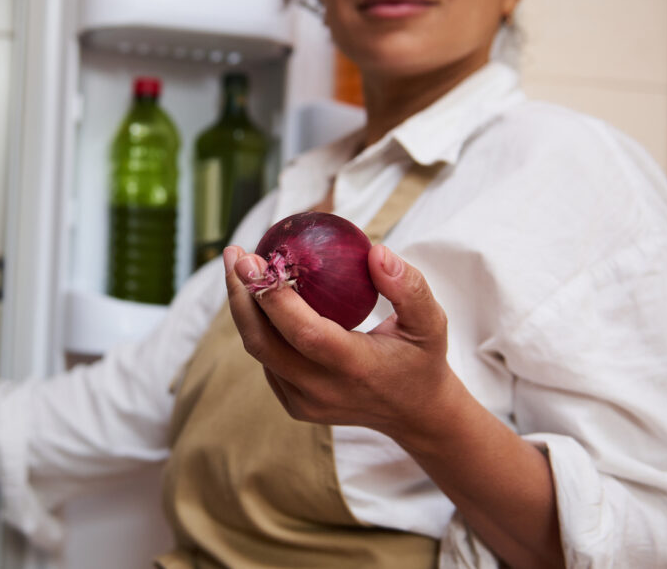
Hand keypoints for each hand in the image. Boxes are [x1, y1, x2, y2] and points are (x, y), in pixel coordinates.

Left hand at [223, 243, 458, 443]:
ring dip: (243, 307)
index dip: (272, 296)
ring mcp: (305, 402)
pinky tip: (258, 294)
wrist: (416, 415)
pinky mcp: (295, 406)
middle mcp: (324, 390)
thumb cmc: (421, 359)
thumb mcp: (431, 322)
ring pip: (259, 351)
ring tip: (239, 266)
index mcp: (356, 368)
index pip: (304, 333)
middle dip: (241, 295)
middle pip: (264, 343)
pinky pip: (267, 361)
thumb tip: (375, 251)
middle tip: (235, 253)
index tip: (253, 259)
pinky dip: (258, 326)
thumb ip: (409, 287)